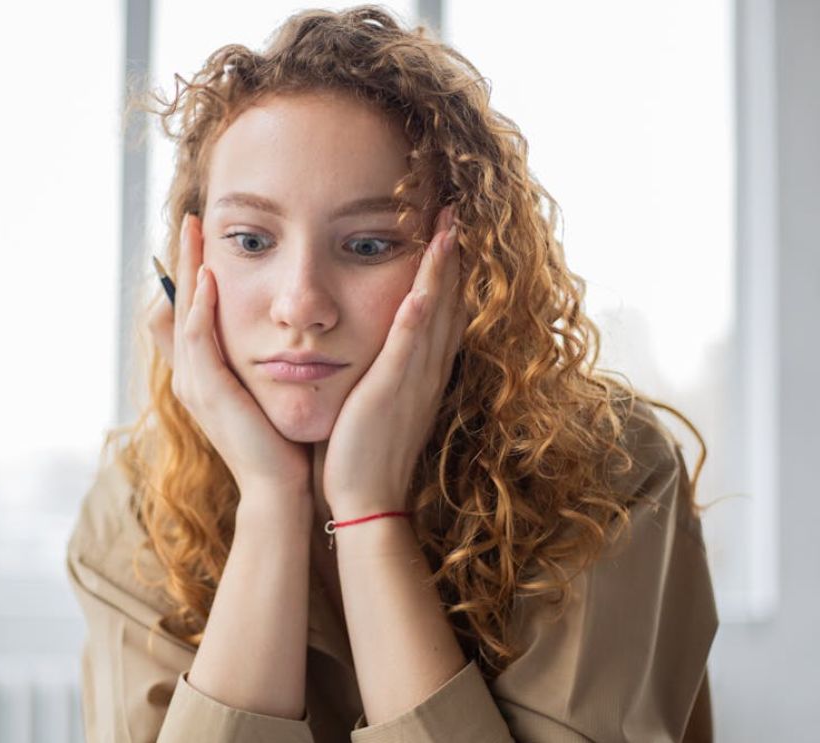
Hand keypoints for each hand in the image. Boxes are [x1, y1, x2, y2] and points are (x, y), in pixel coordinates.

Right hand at [148, 214, 312, 502]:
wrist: (280, 489)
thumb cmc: (281, 444)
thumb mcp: (268, 392)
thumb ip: (265, 362)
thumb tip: (285, 333)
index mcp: (203, 373)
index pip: (191, 310)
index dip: (192, 272)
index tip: (205, 235)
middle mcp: (190, 374)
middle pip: (178, 302)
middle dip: (184, 259)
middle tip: (191, 218)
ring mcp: (194, 383)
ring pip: (183, 312)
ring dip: (188, 270)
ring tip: (194, 232)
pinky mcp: (208, 392)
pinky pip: (197, 338)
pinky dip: (201, 306)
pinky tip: (209, 279)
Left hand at [321, 206, 466, 518]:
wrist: (366, 501)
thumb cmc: (363, 454)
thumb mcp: (378, 402)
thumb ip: (381, 371)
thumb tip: (371, 345)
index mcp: (421, 372)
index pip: (441, 311)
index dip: (447, 271)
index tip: (447, 232)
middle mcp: (426, 371)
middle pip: (448, 302)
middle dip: (452, 256)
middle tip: (456, 210)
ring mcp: (413, 380)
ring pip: (435, 315)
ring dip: (442, 270)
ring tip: (448, 226)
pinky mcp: (390, 393)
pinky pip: (408, 348)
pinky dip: (418, 316)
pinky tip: (423, 287)